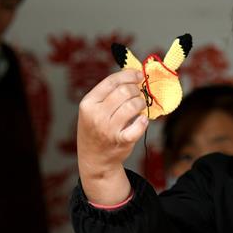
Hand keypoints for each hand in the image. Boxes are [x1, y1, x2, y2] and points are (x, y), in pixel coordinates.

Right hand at [76, 69, 147, 203]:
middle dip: (136, 90)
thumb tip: (132, 74)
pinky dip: (143, 121)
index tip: (139, 75)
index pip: (111, 81)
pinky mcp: (121, 141)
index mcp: (88, 103)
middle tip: (138, 94)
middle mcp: (96, 115)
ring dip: (141, 103)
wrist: (94, 158)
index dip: (128, 75)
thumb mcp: (93, 109)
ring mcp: (108, 129)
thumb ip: (107, 93)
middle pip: (124, 91)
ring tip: (139, 107)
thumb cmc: (96, 129)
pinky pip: (139, 125)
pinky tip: (141, 120)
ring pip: (133, 105)